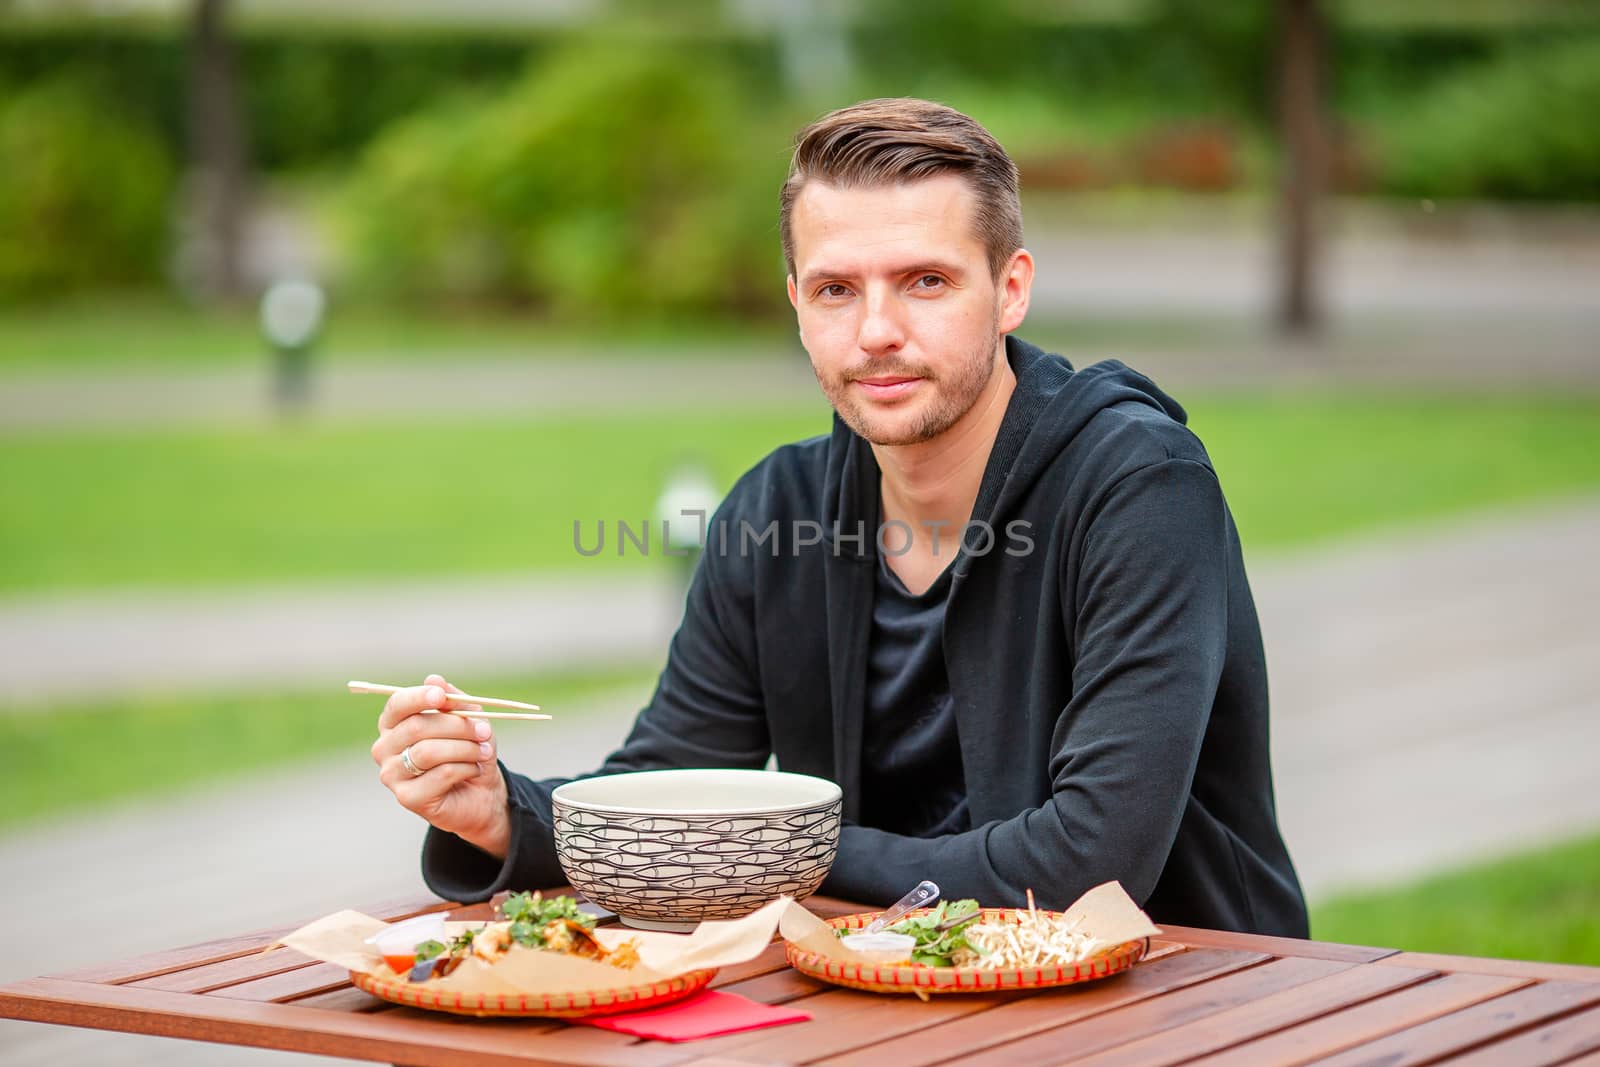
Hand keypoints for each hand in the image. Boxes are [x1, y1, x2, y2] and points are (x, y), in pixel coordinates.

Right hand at [372, 673, 511, 857]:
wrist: (480, 791)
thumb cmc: (468, 749)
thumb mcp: (467, 718)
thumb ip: (451, 699)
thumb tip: (433, 679)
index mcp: (394, 723)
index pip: (397, 704)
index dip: (419, 697)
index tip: (441, 696)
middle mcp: (385, 748)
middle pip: (417, 727)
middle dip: (457, 726)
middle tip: (484, 730)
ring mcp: (392, 775)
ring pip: (428, 752)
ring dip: (465, 748)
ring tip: (484, 751)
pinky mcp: (408, 798)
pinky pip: (440, 774)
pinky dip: (465, 768)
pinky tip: (474, 769)